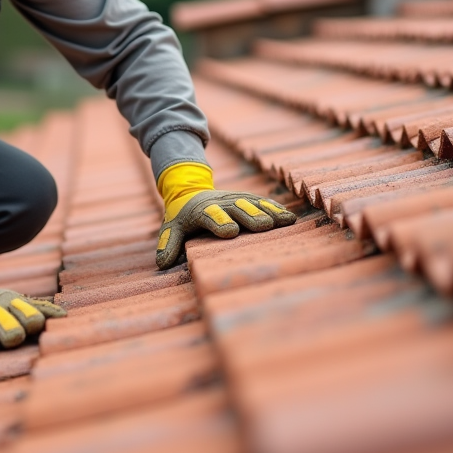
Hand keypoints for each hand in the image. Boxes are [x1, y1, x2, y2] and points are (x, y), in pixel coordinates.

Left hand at [155, 162, 294, 269]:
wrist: (190, 189)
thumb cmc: (182, 216)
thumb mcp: (171, 228)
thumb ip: (168, 244)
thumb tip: (163, 264)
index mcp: (201, 211)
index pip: (209, 216)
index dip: (219, 222)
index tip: (231, 232)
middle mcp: (221, 203)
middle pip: (237, 209)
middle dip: (250, 216)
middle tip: (265, 227)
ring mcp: (235, 199)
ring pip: (254, 204)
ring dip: (270, 212)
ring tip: (287, 221)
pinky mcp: (247, 198)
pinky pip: (263, 202)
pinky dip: (275, 208)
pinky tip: (289, 217)